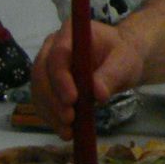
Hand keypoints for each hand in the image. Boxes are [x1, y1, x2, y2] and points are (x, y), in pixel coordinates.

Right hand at [29, 20, 147, 139]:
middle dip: (53, 99)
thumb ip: (112, 74)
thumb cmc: (124, 55)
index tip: (72, 99)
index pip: (58, 54)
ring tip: (68, 131)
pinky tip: (65, 132)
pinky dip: (51, 117)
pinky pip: (42, 101)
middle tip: (69, 119)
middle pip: (42, 73)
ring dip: (50, 112)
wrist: (121, 61)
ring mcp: (46, 64)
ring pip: (38, 90)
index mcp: (71, 32)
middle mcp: (52, 46)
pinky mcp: (46, 83)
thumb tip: (98, 94)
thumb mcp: (126, 61)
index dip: (61, 78)